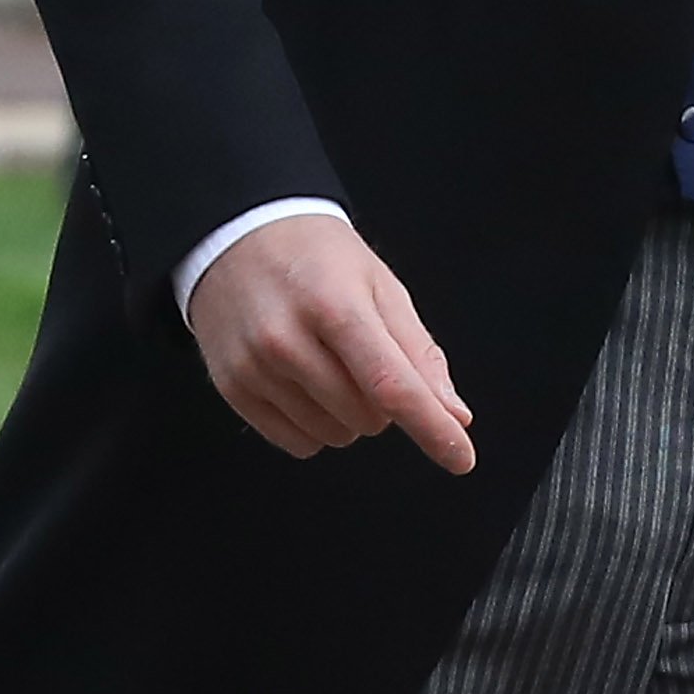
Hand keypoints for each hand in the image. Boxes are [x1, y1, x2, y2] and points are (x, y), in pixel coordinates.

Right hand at [181, 213, 474, 472]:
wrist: (238, 235)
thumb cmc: (319, 259)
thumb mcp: (379, 286)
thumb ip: (418, 352)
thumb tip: (453, 415)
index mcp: (334, 305)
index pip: (391, 384)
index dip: (431, 427)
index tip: (462, 458)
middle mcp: (286, 340)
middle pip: (367, 418)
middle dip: (382, 402)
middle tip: (361, 356)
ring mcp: (253, 367)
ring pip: (333, 436)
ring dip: (347, 415)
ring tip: (326, 362)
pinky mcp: (232, 388)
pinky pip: (298, 443)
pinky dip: (314, 425)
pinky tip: (301, 382)